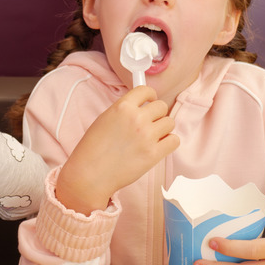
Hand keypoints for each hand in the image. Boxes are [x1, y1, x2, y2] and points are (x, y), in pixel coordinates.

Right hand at [56, 86, 178, 213]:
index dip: (150, 95)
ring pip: (169, 123)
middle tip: (150, 123)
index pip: (145, 90)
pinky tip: (158, 146)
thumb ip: (123, 111)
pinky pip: (174, 140)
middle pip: (162, 106)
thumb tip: (140, 106)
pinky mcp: (153, 154)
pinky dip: (168, 142)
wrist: (90, 173)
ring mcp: (147, 136)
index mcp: (122, 107)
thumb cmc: (93, 148)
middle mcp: (136, 118)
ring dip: (163, 129)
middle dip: (157, 114)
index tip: (150, 101)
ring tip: (152, 137)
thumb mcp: (104, 119)